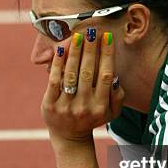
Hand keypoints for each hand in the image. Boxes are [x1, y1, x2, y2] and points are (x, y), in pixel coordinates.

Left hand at [41, 29, 124, 144]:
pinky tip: (61, 50)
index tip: (107, 37)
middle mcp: (84, 107)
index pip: (106, 75)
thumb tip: (116, 77)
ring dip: (75, 53)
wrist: (69, 136)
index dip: (107, 54)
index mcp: (101, 106)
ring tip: (77, 36)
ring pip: (71, 74)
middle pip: (88, 72)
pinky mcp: (50, 105)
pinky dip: (58, 64)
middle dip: (91, 49)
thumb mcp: (111, 112)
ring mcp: (66, 107)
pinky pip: (54, 81)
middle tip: (91, 31)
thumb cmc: (93, 117)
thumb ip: (118, 96)